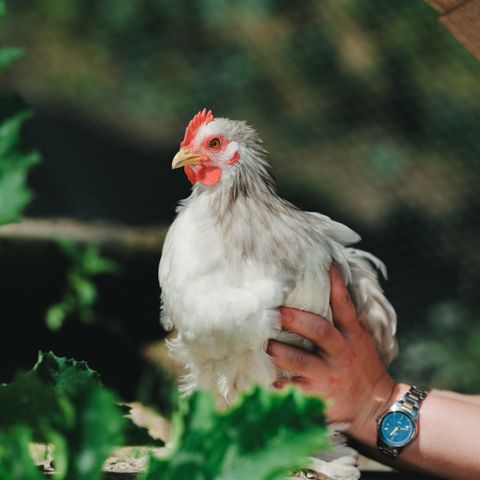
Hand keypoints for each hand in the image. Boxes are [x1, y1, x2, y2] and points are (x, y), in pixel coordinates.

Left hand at [267, 267, 396, 436]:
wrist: (376, 406)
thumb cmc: (362, 366)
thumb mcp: (359, 339)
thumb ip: (344, 317)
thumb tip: (329, 283)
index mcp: (351, 336)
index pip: (344, 306)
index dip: (336, 285)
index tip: (327, 266)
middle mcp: (340, 354)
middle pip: (319, 331)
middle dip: (296, 320)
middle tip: (277, 311)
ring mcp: (329, 377)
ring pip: (302, 362)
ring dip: (281, 352)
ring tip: (266, 345)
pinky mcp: (319, 398)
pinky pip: (294, 391)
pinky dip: (279, 385)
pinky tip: (264, 381)